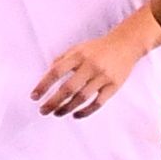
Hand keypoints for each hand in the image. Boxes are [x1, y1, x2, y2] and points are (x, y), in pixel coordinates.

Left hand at [31, 28, 147, 116]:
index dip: (43, 85)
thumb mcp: (78, 48)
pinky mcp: (114, 86)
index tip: (34, 96)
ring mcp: (103, 76)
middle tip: (43, 111)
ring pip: (82, 97)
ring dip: (66, 108)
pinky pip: (98, 103)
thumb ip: (62, 60)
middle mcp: (91, 65)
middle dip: (53, 102)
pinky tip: (75, 115)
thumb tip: (46, 76)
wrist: (126, 44)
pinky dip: (85, 111)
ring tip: (57, 113)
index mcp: (79, 55)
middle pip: (68, 88)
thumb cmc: (98, 48)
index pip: (56, 71)